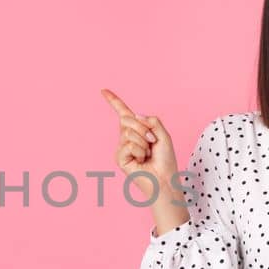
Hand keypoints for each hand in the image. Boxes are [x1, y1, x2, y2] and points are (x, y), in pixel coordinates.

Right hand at [100, 88, 177, 202]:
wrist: (164, 178)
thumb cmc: (165, 159)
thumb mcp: (162, 134)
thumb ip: (151, 120)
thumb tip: (134, 116)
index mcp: (137, 130)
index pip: (123, 113)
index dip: (114, 101)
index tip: (103, 90)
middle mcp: (127, 137)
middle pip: (128, 119)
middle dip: (143, 128)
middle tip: (152, 141)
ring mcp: (122, 147)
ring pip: (129, 132)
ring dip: (143, 142)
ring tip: (147, 154)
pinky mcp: (119, 158)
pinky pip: (128, 145)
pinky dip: (139, 151)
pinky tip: (141, 161)